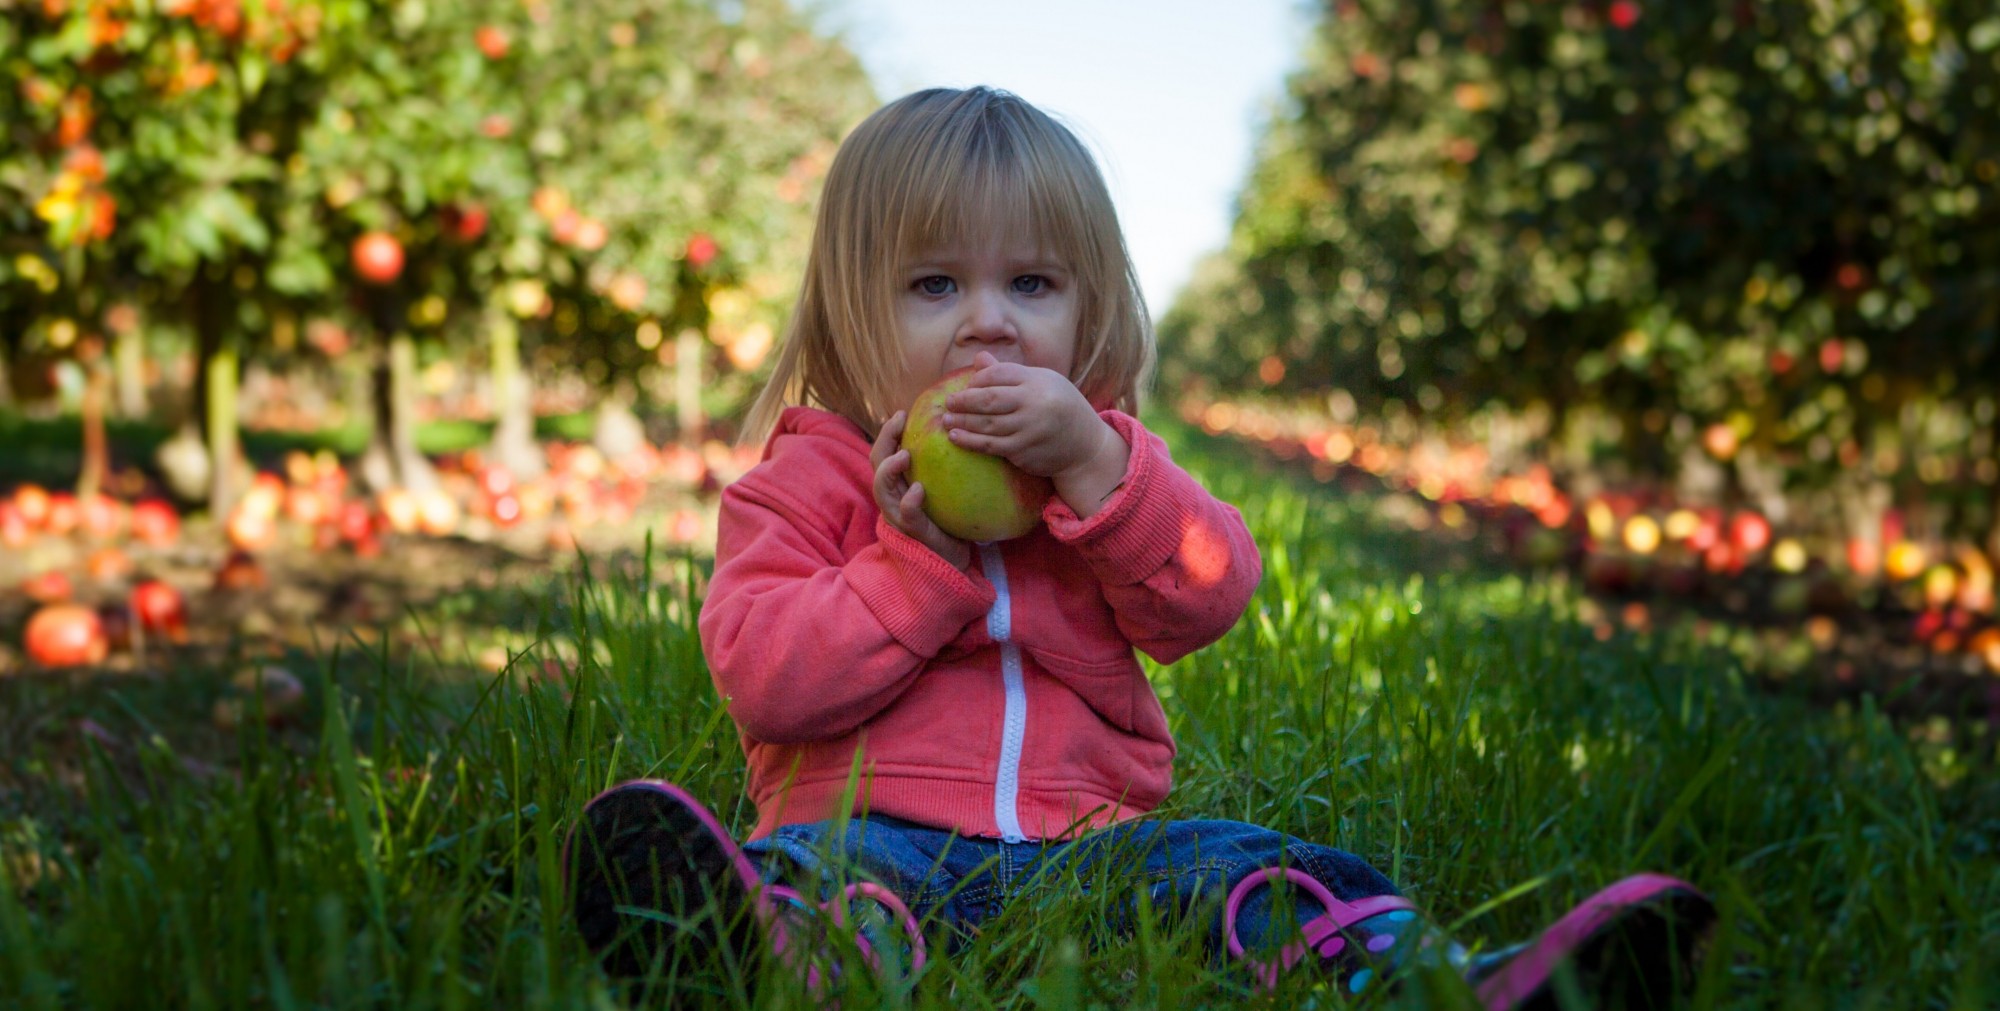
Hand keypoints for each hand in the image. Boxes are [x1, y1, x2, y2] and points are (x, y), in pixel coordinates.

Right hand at [871, 410, 972, 569]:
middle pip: (876, 463)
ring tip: (905, 455)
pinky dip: (908, 501)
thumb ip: (940, 468)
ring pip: (882, 488)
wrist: (949, 561)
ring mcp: (899, 516)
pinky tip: (918, 491)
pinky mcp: (913, 532)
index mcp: (897, 485)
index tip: (902, 413)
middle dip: (884, 439)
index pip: (883, 453)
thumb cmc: (946, 522)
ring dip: (890, 469)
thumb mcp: (941, 490)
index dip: (888, 432)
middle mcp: (892, 498)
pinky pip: (905, 514)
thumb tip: (960, 434)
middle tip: (900, 421)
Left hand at [942, 351, 1130, 516]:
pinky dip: (971, 442)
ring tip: (946, 420)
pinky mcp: (1024, 451)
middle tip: (948, 402)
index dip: (978, 379)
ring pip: (987, 424)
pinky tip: (956, 437)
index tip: (968, 386)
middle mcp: (1033, 403)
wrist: (1086, 445)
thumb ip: (1010, 374)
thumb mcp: (1042, 383)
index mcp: (1038, 381)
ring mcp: (1028, 429)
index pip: (999, 374)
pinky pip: (991, 446)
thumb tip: (979, 358)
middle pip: (989, 399)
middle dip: (964, 400)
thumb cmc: (1060, 407)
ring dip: (962, 422)